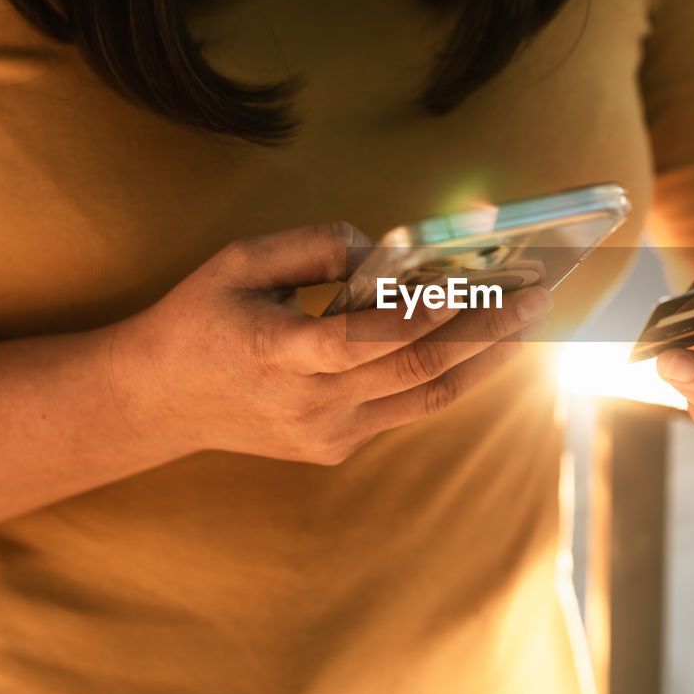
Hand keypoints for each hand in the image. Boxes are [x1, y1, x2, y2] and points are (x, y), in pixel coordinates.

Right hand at [104, 221, 552, 464]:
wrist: (159, 402)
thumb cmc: (200, 318)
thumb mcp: (241, 261)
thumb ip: (315, 245)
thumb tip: (386, 249)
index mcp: (278, 352)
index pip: (367, 338)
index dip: (427, 311)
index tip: (478, 280)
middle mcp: (309, 404)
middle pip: (417, 370)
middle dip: (486, 331)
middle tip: (534, 297)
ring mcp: (327, 434)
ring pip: (425, 398)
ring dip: (483, 360)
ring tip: (525, 324)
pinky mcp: (335, 448)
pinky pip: (405, 408)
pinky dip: (445, 375)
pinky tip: (477, 345)